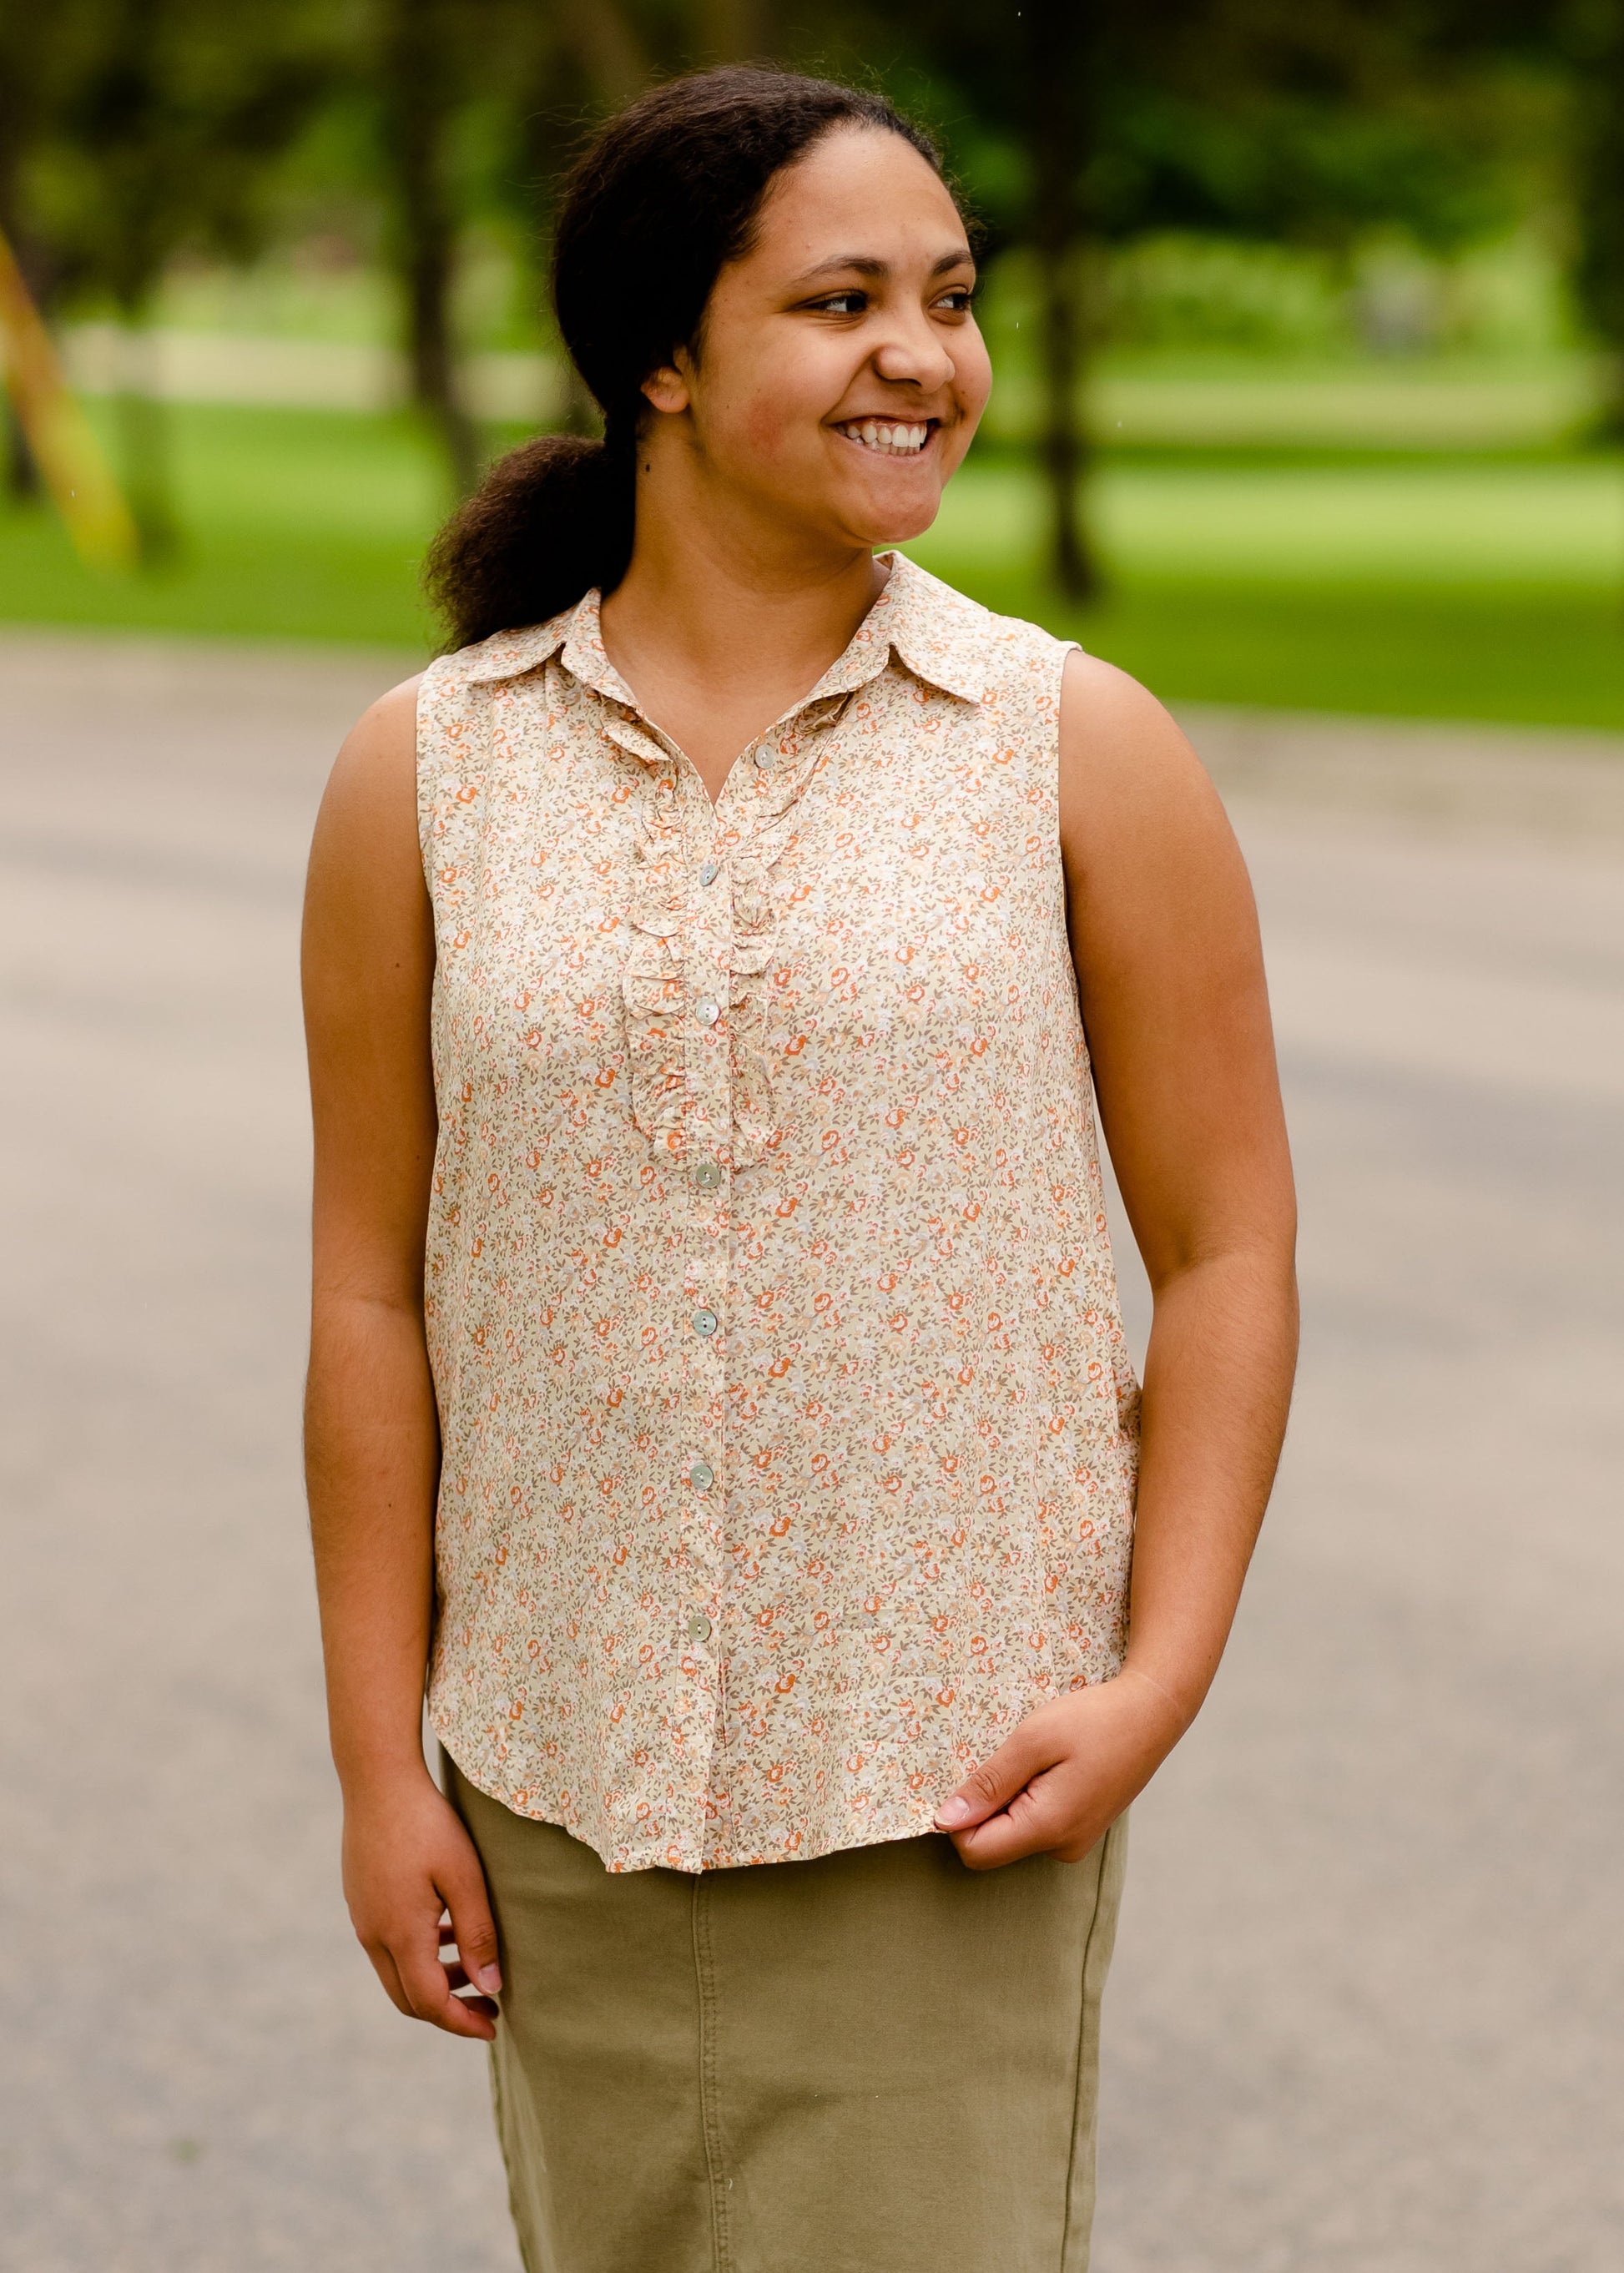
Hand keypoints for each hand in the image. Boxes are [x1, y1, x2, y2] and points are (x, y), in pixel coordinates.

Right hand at [341, 1767, 501, 2039]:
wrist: (377, 1780)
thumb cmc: (428, 1823)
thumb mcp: (464, 1876)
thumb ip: (477, 1934)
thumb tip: (490, 1986)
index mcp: (400, 1934)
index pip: (430, 2003)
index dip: (462, 2022)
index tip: (494, 2025)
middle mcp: (374, 1934)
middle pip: (408, 1998)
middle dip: (449, 2011)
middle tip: (488, 2006)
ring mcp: (362, 1918)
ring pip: (397, 1973)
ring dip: (434, 1981)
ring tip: (474, 1968)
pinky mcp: (361, 1900)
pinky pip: (388, 1946)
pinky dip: (419, 1954)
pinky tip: (446, 1931)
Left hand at [934, 1667, 1188, 1870]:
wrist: (1152, 1712)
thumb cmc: (1093, 1719)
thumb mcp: (1033, 1740)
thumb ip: (988, 1783)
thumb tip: (944, 1820)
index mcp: (1048, 1829)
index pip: (974, 1850)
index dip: (958, 1817)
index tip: (970, 1773)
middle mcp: (1062, 1847)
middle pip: (993, 1843)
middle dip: (985, 1803)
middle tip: (1009, 1757)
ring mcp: (1074, 1841)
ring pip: (1013, 1831)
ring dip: (1008, 1796)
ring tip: (1034, 1756)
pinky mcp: (1081, 1827)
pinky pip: (1035, 1822)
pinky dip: (1027, 1796)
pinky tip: (1048, 1763)